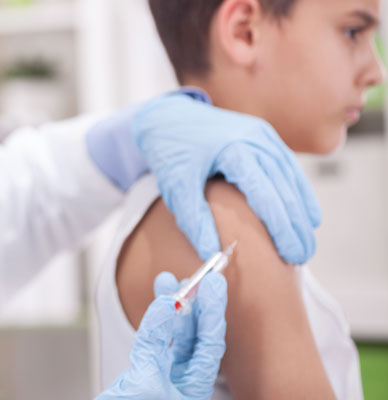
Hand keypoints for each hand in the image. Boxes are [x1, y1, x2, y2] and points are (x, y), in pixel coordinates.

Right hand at [96, 272, 227, 399]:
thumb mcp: (146, 376)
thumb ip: (154, 340)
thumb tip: (167, 303)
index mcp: (194, 389)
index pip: (209, 344)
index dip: (213, 312)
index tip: (216, 285)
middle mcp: (183, 382)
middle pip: (194, 337)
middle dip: (193, 305)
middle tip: (197, 276)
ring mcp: (163, 378)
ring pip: (173, 337)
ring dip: (172, 308)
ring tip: (169, 280)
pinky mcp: (143, 375)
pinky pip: (153, 343)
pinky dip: (153, 322)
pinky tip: (157, 303)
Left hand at [134, 91, 320, 263]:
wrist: (169, 117)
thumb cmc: (170, 152)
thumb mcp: (175, 187)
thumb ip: (194, 220)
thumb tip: (212, 254)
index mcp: (234, 147)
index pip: (265, 193)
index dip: (280, 227)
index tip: (288, 256)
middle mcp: (256, 138)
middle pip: (285, 188)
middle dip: (296, 225)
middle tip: (302, 257)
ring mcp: (264, 135)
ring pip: (292, 178)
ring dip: (302, 211)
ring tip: (306, 243)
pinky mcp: (265, 138)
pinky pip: (288, 168)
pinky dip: (299, 193)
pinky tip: (306, 217)